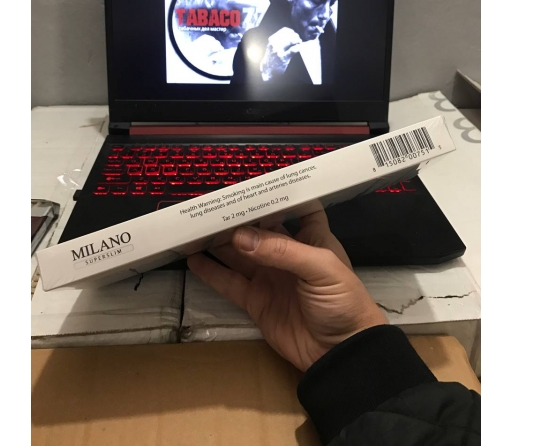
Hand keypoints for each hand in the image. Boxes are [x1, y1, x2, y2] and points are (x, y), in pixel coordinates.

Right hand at [187, 211, 387, 370]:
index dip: (274, 197)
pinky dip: (212, 272)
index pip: (293, 208)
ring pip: (239, 254)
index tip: (249, 186)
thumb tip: (241, 236)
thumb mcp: (321, 269)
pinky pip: (230, 283)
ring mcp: (270, 278)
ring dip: (219, 242)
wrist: (342, 353)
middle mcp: (288, 255)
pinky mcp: (256, 302)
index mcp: (311, 239)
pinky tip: (194, 259)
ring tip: (194, 229)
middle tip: (210, 208)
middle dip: (237, 218)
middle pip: (258, 229)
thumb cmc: (344, 304)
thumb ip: (282, 251)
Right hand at [260, 27, 302, 80]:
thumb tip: (292, 33)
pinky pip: (293, 50)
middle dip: (296, 36)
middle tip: (299, 40)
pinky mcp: (283, 57)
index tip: (295, 34)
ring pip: (291, 41)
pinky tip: (300, 47)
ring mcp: (278, 51)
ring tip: (299, 43)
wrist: (267, 69)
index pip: (284, 30)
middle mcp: (274, 44)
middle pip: (289, 35)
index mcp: (272, 39)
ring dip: (297, 41)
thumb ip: (279, 39)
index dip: (292, 31)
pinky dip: (298, 47)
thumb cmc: (272, 57)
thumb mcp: (273, 46)